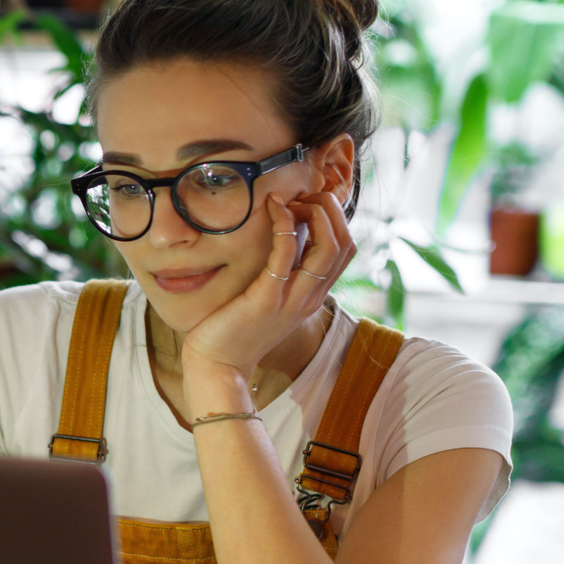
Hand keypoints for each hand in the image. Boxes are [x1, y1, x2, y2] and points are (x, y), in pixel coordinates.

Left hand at [179, 190, 355, 395]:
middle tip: (302, 197)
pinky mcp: (267, 298)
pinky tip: (273, 207)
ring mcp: (291, 299)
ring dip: (315, 213)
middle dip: (330, 210)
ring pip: (328, 247)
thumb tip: (286, 235)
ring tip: (291, 200)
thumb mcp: (269, 298)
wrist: (217, 366)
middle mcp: (310, 298)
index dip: (335, 219)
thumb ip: (283, 273)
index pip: (345, 250)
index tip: (307, 204)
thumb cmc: (235, 329)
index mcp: (313, 296)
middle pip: (345, 244)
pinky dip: (284, 224)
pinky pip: (287, 253)